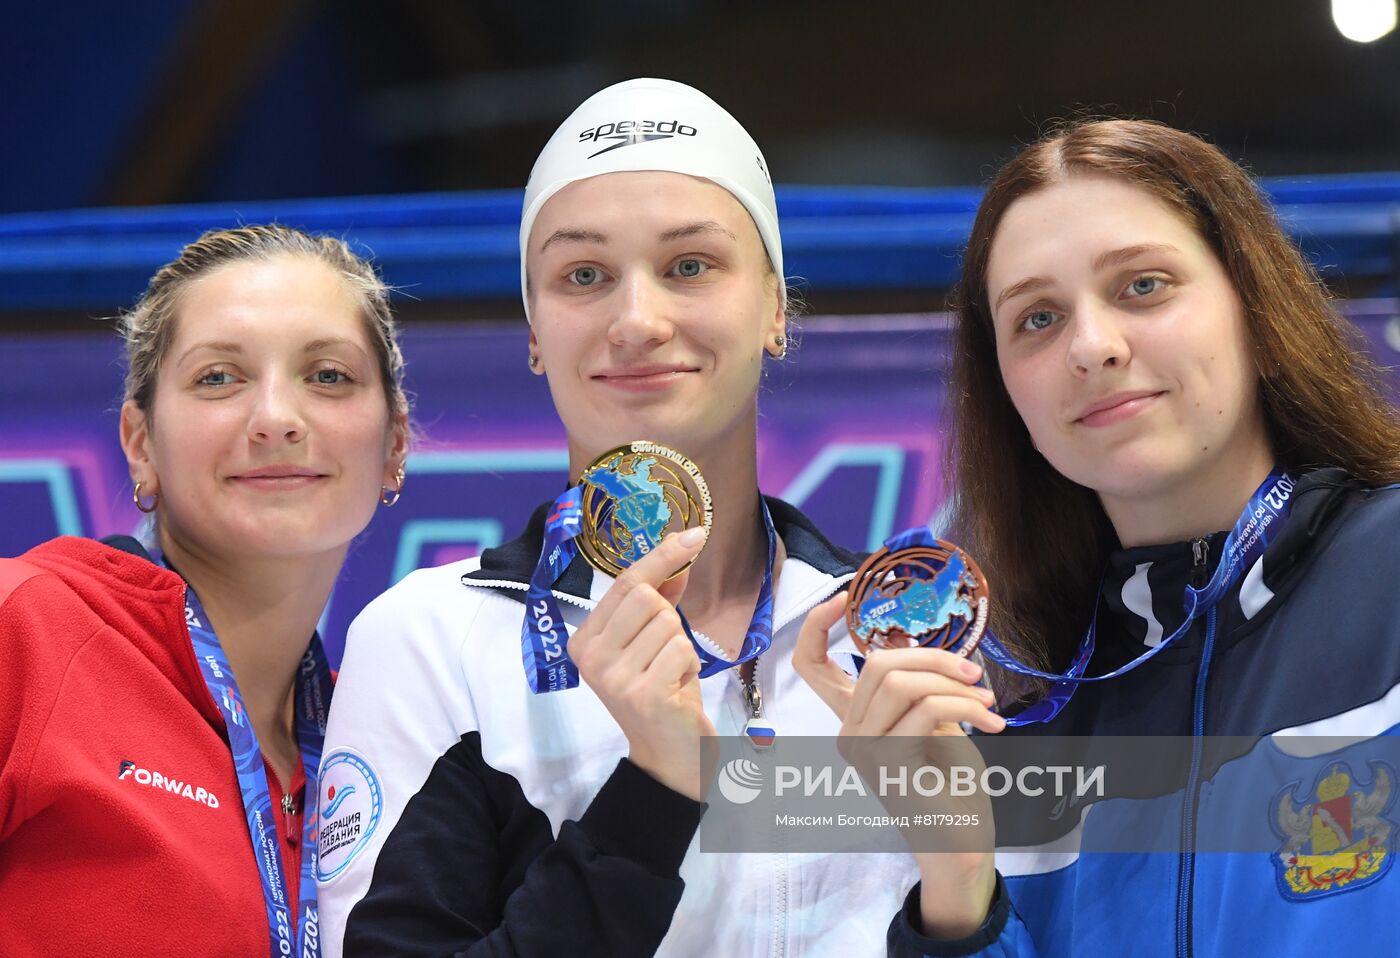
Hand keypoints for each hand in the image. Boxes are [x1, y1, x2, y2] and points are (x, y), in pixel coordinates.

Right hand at [570, 527, 715, 799]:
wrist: (669, 756)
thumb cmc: (662, 692)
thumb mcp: (653, 641)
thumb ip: (660, 597)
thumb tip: (680, 550)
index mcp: (583, 640)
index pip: (625, 582)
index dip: (662, 556)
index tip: (694, 534)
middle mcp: (590, 657)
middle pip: (646, 596)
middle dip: (670, 615)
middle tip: (667, 651)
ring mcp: (613, 677)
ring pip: (668, 622)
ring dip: (682, 645)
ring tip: (671, 674)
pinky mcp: (643, 693)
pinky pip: (682, 649)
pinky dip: (690, 665)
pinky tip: (678, 688)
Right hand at [793, 592, 1001, 939]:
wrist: (962, 844)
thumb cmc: (951, 787)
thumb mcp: (936, 727)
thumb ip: (923, 691)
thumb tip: (940, 654)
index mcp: (853, 720)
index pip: (810, 664)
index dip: (818, 624)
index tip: (844, 594)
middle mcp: (847, 733)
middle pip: (878, 663)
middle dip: (934, 657)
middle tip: (975, 675)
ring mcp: (862, 750)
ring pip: (902, 681)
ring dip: (955, 684)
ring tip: (987, 704)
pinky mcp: (888, 763)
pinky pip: (927, 710)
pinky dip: (967, 707)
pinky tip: (992, 724)